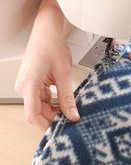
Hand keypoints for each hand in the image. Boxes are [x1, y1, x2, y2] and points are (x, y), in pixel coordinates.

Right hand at [15, 0, 78, 131]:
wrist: (46, 32)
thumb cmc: (52, 46)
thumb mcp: (64, 74)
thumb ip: (67, 97)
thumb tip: (73, 116)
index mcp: (29, 84)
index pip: (33, 115)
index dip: (47, 126)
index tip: (61, 133)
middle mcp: (24, 87)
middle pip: (36, 113)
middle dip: (53, 119)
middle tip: (71, 122)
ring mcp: (26, 86)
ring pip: (39, 107)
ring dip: (53, 112)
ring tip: (70, 113)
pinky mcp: (32, 84)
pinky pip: (40, 100)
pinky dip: (52, 104)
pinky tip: (64, 104)